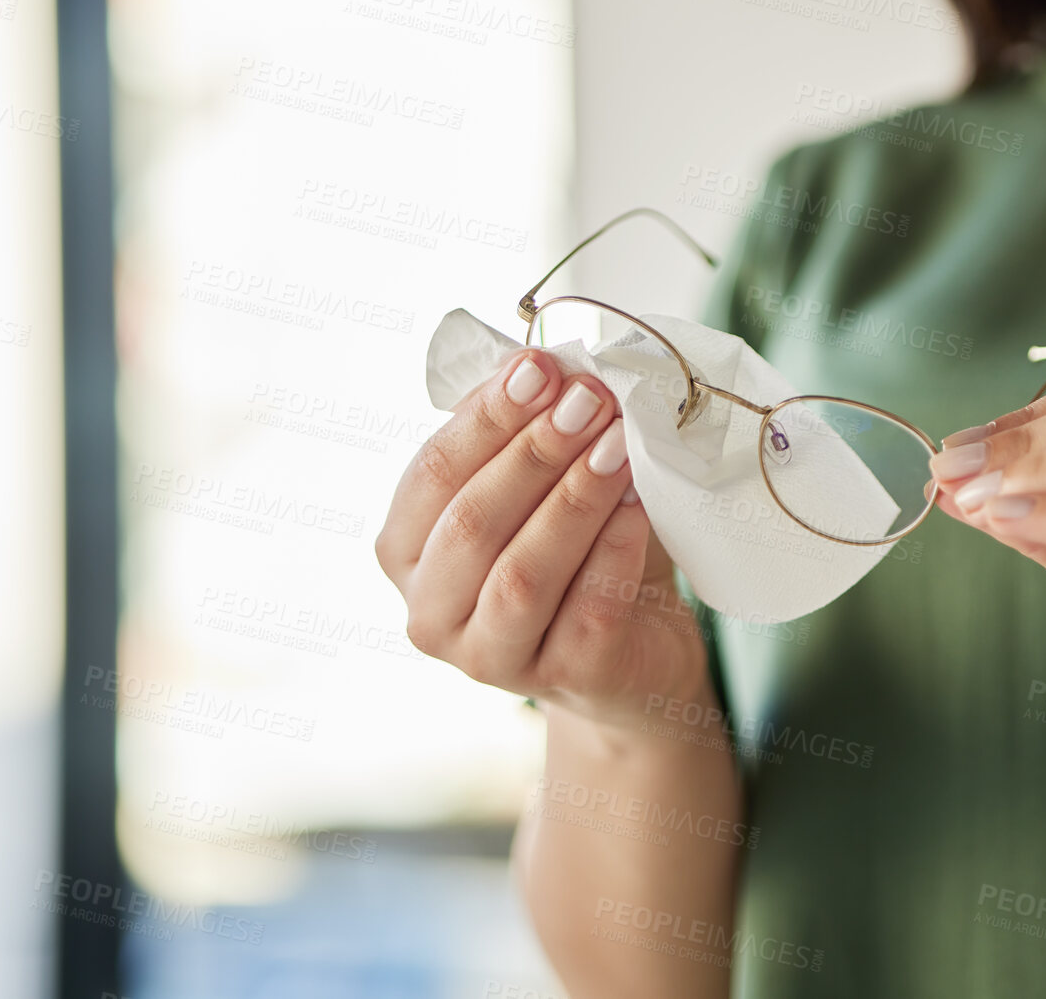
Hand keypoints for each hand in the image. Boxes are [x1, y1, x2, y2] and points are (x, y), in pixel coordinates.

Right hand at [376, 349, 711, 735]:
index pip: (432, 473)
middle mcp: (431, 613)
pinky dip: (615, 550)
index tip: (540, 367)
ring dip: (574, 499)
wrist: (637, 646)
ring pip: (522, 574)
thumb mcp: (539, 486)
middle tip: (591, 400)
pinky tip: (640, 507)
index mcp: (406, 551)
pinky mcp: (564, 680)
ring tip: (618, 445)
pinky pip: (589, 609)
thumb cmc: (578, 552)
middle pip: (472, 523)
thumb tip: (544, 365)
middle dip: (534, 452)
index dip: (486, 416)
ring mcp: (492, 657)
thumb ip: (526, 431)